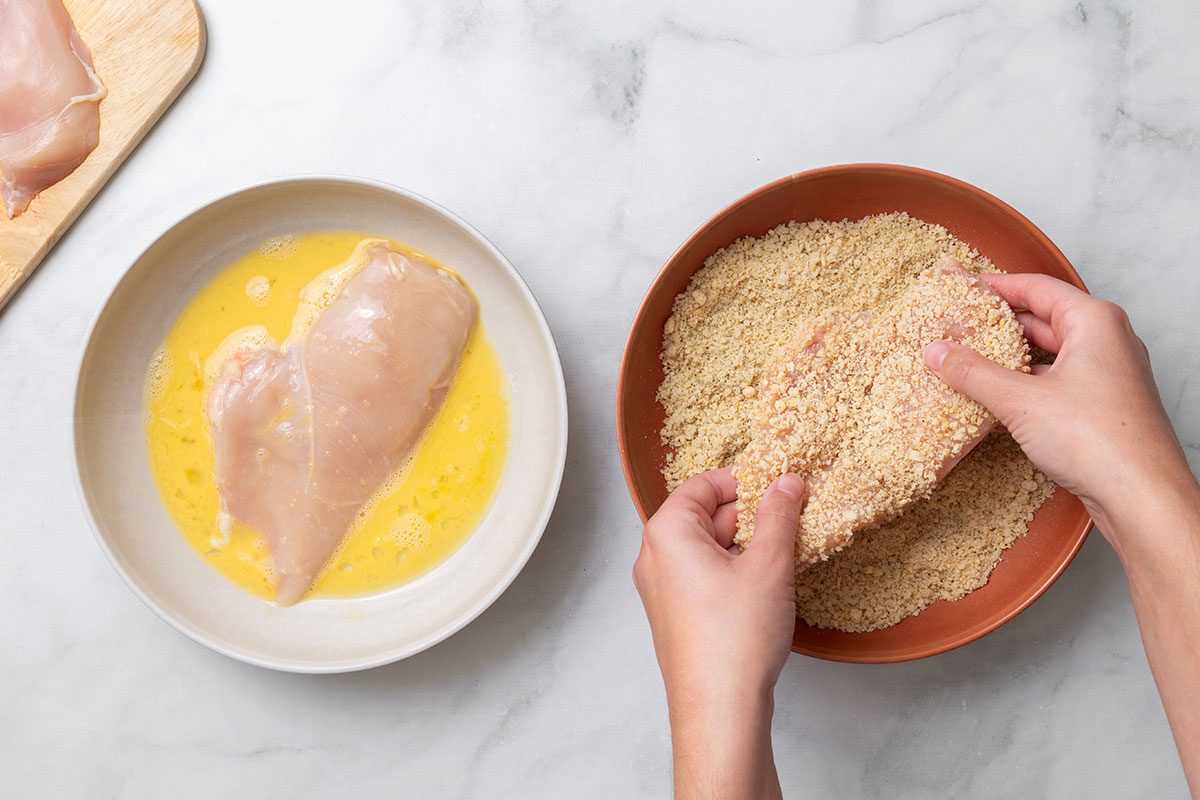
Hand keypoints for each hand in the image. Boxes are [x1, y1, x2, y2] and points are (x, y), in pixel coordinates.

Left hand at [633, 468, 804, 799]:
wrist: (719, 708)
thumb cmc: (735, 638)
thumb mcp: (769, 564)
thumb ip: (778, 514)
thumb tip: (786, 483)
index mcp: (667, 531)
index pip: (704, 484)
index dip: (745, 482)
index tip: (779, 490)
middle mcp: (654, 556)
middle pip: (704, 514)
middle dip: (749, 516)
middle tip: (790, 524)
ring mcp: (661, 588)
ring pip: (707, 548)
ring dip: (745, 547)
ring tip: (782, 560)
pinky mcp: (674, 616)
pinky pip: (703, 577)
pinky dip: (733, 573)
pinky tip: (764, 589)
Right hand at [923, 272, 1194, 545]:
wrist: (1142, 497)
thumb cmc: (1096, 438)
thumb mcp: (1020, 400)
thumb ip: (973, 373)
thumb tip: (937, 352)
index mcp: (1094, 321)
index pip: (1037, 288)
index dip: (996, 286)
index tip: (962, 288)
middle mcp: (1107, 341)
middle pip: (1044, 320)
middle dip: (1000, 325)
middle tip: (959, 326)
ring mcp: (1108, 375)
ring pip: (1050, 356)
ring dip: (1010, 361)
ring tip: (968, 364)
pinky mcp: (1104, 407)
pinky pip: (1056, 385)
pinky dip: (1025, 388)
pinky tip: (993, 405)